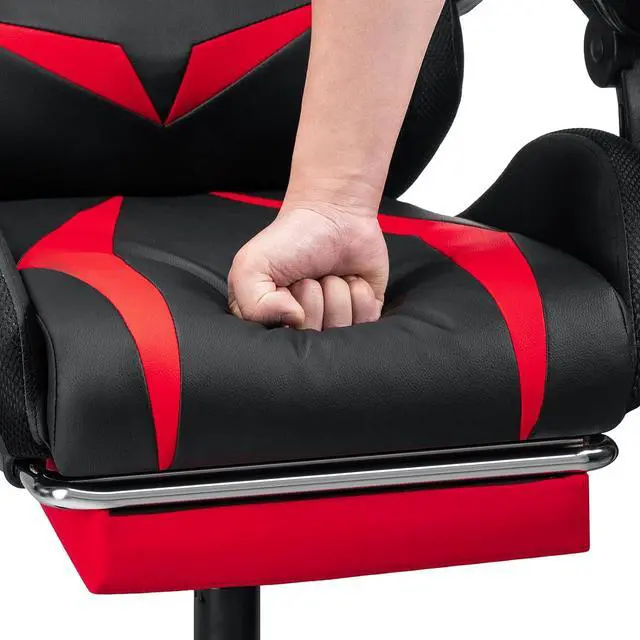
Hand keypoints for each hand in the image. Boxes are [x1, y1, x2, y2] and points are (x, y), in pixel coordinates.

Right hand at [228, 202, 388, 329]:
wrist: (332, 213)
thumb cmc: (290, 239)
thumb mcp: (250, 266)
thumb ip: (254, 305)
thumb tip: (294, 322)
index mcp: (272, 321)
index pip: (281, 344)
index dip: (286, 312)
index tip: (286, 287)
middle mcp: (304, 328)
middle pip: (314, 337)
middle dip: (313, 298)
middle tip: (309, 276)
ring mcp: (336, 322)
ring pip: (341, 329)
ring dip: (336, 293)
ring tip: (329, 274)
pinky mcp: (364, 314)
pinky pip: (366, 322)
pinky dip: (359, 294)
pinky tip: (350, 278)